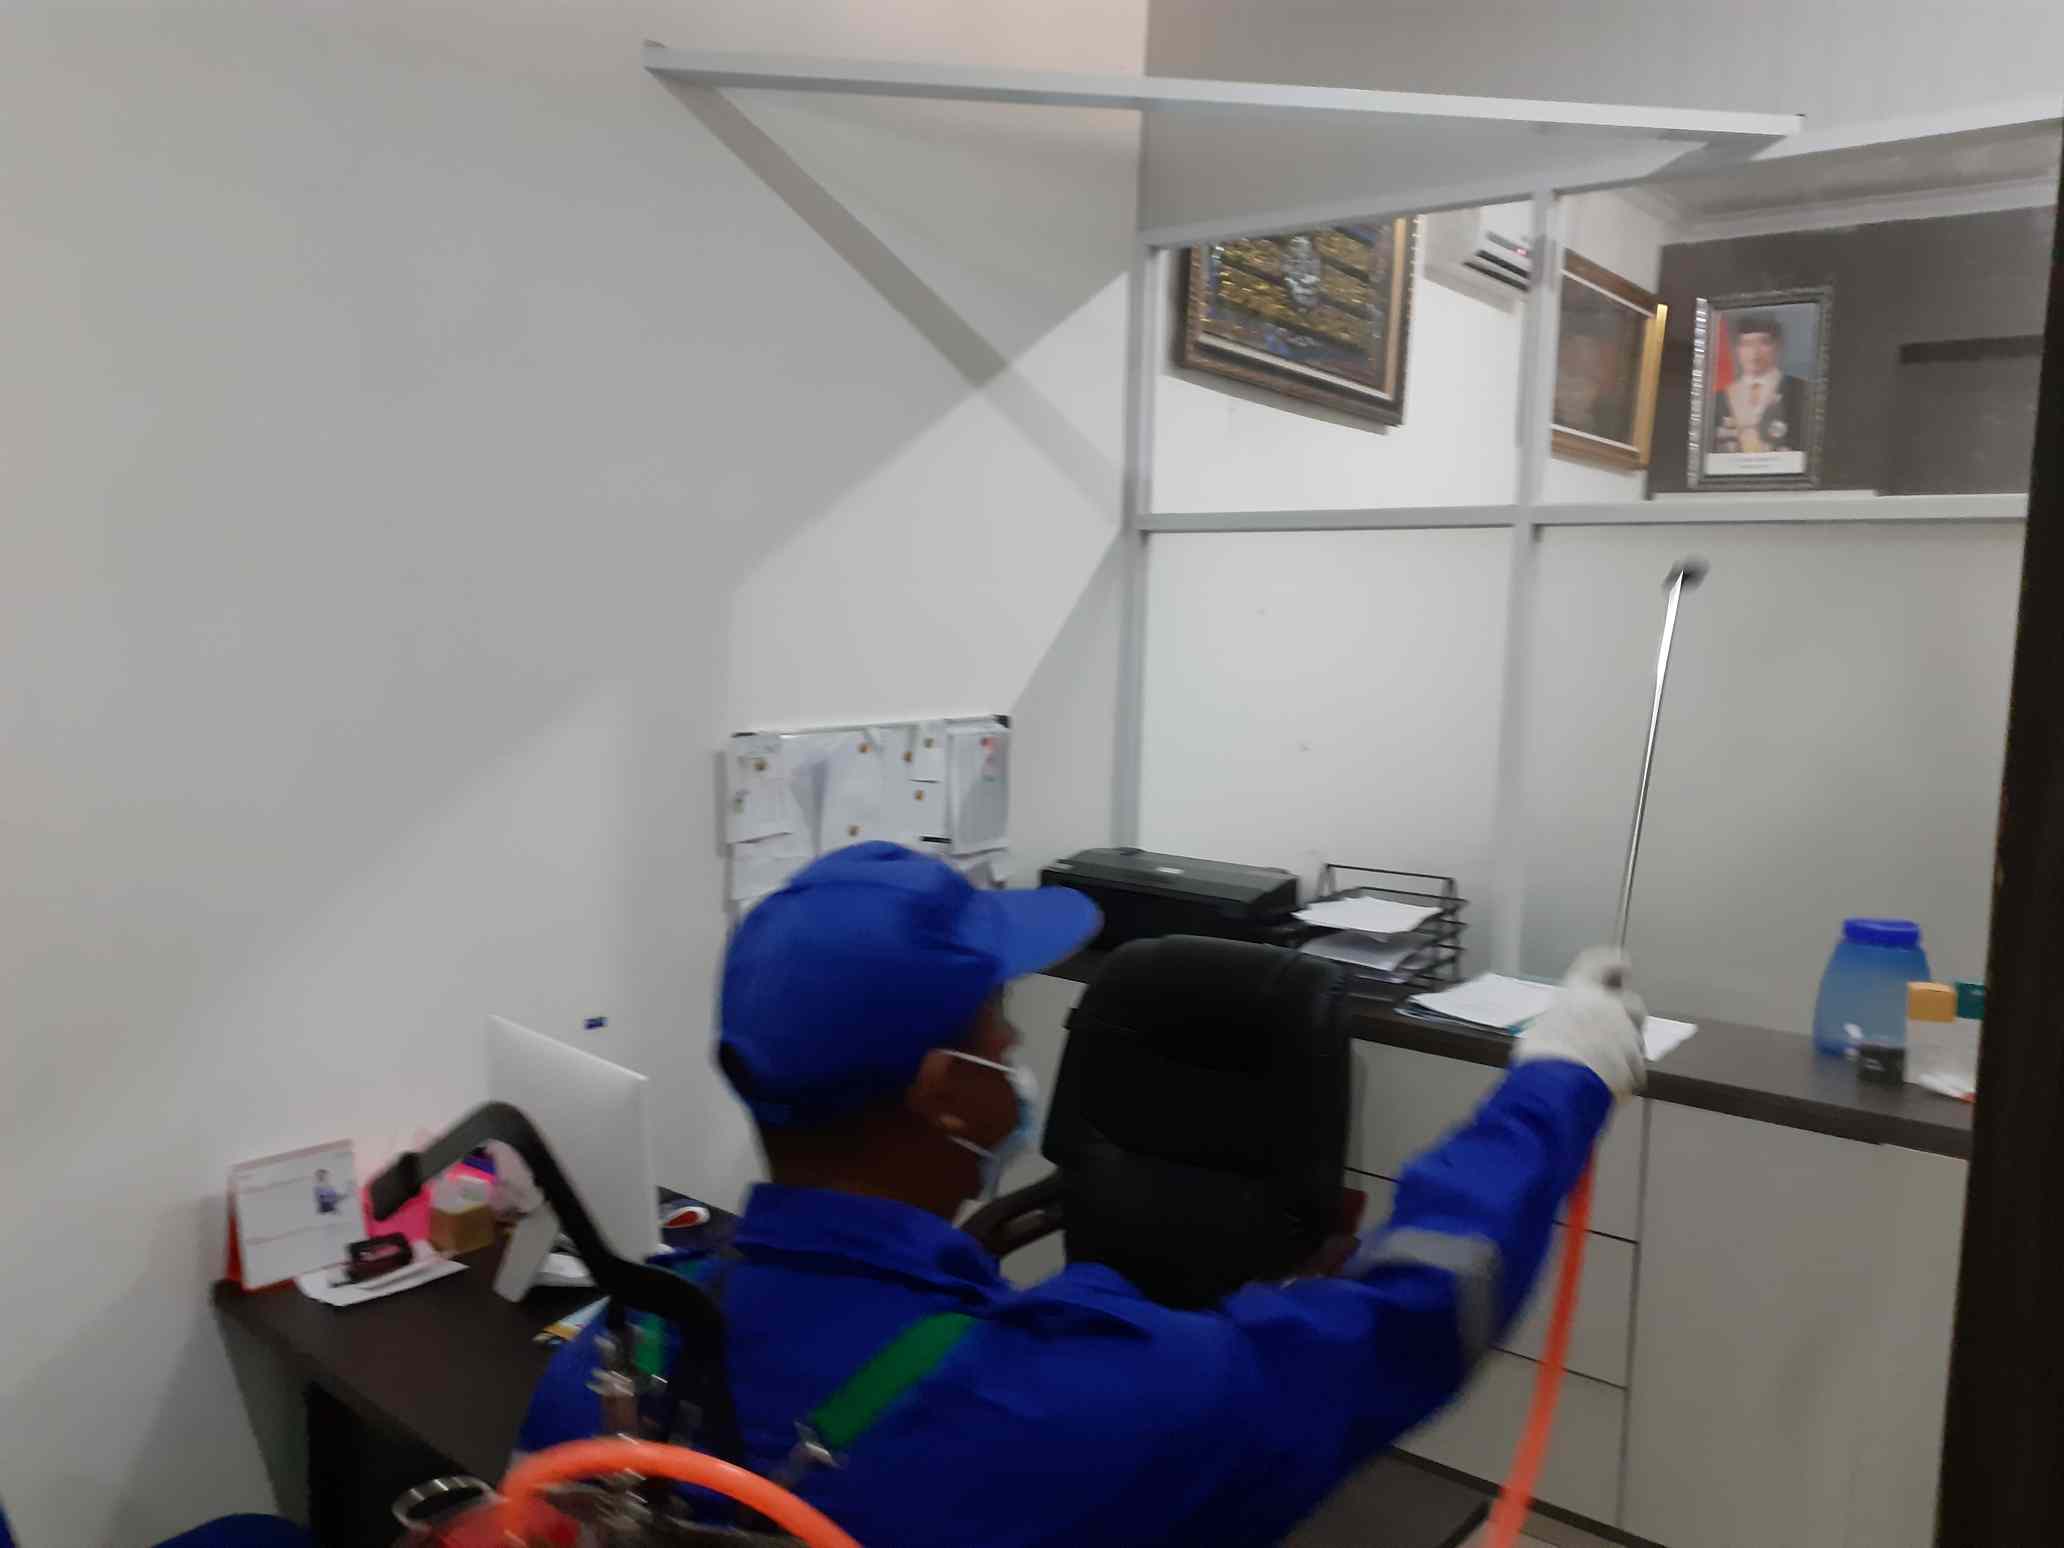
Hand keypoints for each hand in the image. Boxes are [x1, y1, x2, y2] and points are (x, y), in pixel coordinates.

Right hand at [1512, 948, 1646, 1097]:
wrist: (1557, 1085)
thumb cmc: (1540, 1053)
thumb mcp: (1543, 1027)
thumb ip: (1563, 1022)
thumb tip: (1564, 1031)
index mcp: (1580, 992)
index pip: (1601, 964)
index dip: (1614, 963)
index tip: (1623, 965)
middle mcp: (1608, 1007)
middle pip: (1632, 1004)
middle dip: (1630, 1015)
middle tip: (1620, 1028)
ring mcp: (1625, 1035)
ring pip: (1634, 1040)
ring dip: (1625, 1049)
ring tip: (1606, 1067)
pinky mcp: (1635, 1063)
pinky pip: (1633, 1070)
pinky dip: (1625, 1076)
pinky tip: (1609, 1086)